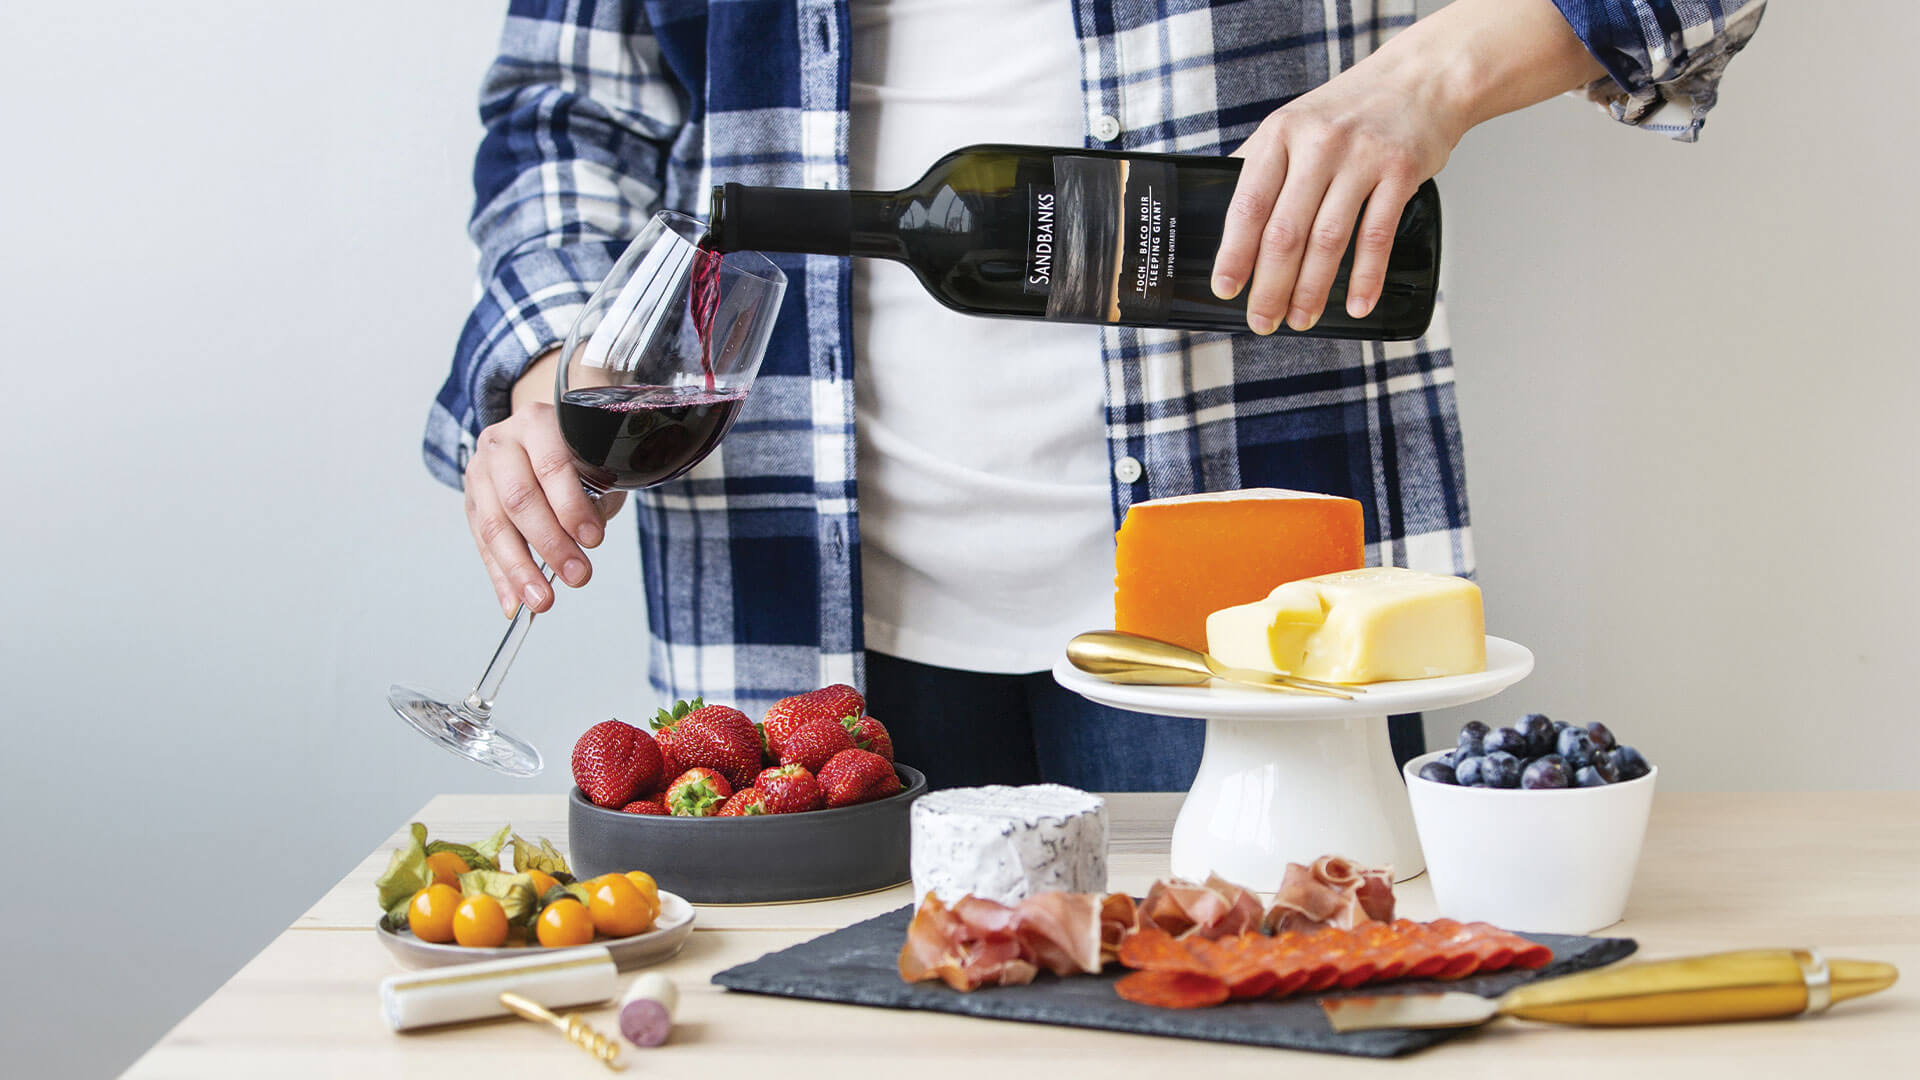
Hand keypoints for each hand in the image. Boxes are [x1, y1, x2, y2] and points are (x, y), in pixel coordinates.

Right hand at [464, 400, 624, 616]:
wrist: (542, 439)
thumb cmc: (576, 455)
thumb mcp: (594, 465)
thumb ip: (592, 496)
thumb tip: (582, 541)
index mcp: (535, 423)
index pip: (551, 466)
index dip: (571, 506)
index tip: (593, 540)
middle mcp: (500, 444)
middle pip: (519, 499)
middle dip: (549, 544)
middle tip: (577, 576)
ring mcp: (479, 474)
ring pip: (495, 527)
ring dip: (520, 570)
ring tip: (543, 601)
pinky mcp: (471, 503)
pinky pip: (483, 546)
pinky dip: (501, 579)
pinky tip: (514, 604)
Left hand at [1209, 0, 1606, 334]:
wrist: (1423, 78)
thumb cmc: (1352, 107)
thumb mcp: (1295, 121)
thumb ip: (1261, 163)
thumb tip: (1226, 218)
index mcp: (1281, 133)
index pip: (1248, 204)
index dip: (1234, 253)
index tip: (1226, 289)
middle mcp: (1318, 145)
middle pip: (1286, 231)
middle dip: (1270, 286)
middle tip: (1263, 320)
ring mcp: (1362, 158)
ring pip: (1328, 240)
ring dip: (1311, 290)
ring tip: (1300, 319)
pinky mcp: (1401, 173)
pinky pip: (1377, 236)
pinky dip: (1365, 278)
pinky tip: (1356, 304)